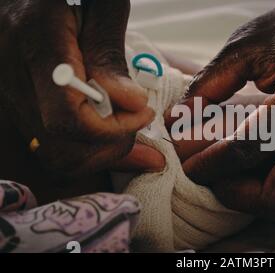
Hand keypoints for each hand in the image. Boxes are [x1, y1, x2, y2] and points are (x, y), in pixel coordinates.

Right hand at [0, 0, 163, 174]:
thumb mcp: (102, 7)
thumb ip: (110, 54)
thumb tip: (130, 102)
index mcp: (37, 45)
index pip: (67, 117)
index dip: (112, 128)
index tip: (143, 111)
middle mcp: (15, 78)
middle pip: (62, 146)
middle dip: (110, 144)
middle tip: (137, 120)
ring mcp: (13, 96)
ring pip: (55, 154)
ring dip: (100, 150)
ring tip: (126, 124)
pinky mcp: (20, 105)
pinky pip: (52, 145)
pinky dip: (87, 146)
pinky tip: (110, 127)